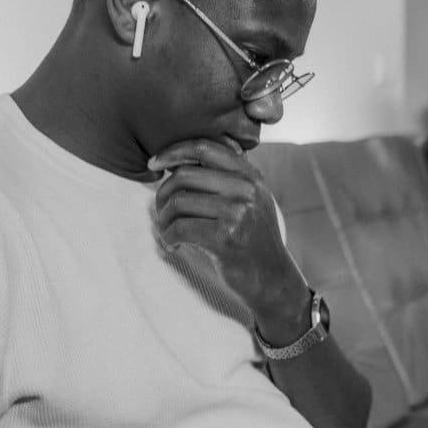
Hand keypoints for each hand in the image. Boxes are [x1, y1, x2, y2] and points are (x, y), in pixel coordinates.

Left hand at [151, 139, 305, 334]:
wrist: (273, 279)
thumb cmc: (253, 240)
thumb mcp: (252, 200)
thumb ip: (228, 177)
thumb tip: (179, 160)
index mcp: (251, 175)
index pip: (203, 147)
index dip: (173, 151)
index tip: (154, 163)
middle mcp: (247, 189)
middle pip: (184, 175)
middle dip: (162, 194)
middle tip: (161, 213)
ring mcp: (238, 212)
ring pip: (178, 202)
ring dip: (163, 220)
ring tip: (167, 231)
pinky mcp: (225, 238)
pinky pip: (180, 228)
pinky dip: (168, 238)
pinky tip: (173, 246)